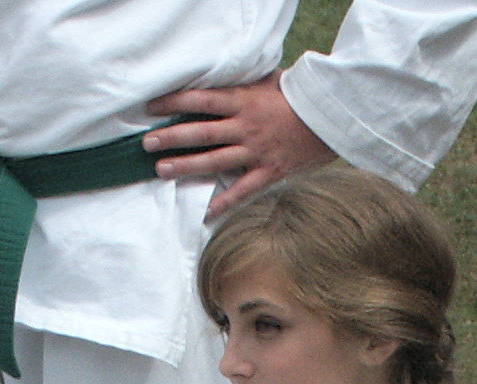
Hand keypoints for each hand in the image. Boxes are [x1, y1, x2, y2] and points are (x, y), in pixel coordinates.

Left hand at [144, 74, 337, 218]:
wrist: (329, 118)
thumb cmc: (298, 97)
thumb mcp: (269, 80)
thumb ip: (243, 82)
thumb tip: (222, 77)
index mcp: (243, 101)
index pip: (201, 100)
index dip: (174, 102)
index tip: (151, 107)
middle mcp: (245, 127)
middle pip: (201, 132)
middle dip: (171, 137)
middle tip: (147, 143)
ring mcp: (256, 152)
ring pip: (214, 161)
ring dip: (186, 166)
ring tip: (161, 170)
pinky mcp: (269, 172)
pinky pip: (242, 191)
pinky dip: (224, 203)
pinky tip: (206, 213)